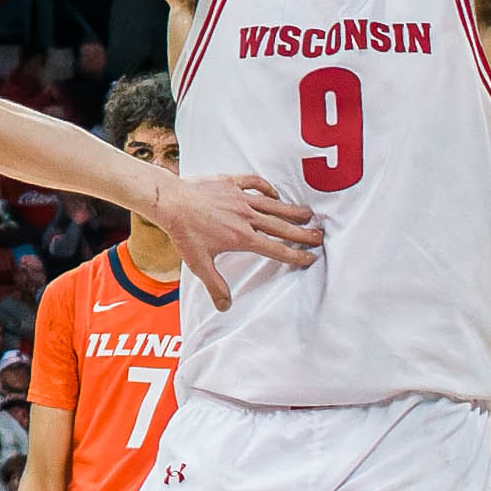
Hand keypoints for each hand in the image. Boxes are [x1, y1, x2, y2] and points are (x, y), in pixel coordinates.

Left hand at [142, 168, 320, 293]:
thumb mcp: (199, 264)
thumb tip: (225, 307)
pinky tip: (275, 194)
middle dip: (302, 233)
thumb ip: (215, 285)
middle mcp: (246, 217)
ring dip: (292, 210)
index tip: (311, 257)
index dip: (295, 255)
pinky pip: (255, 183)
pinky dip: (267, 188)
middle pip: (281, 226)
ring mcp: (240, 198)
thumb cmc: (183, 232)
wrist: (170, 201)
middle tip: (320, 236)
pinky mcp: (231, 183)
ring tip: (309, 214)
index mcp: (242, 238)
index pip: (276, 249)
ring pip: (273, 205)